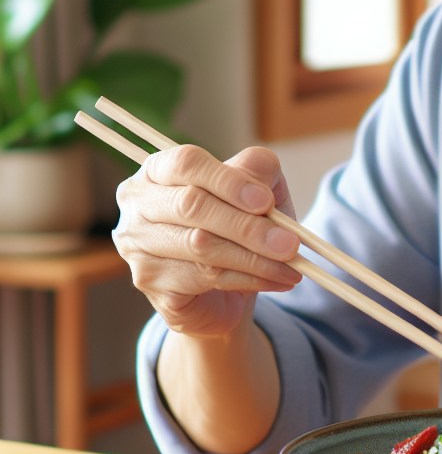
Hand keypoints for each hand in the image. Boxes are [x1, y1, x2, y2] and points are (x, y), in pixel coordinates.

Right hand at [113, 144, 300, 336]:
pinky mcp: (147, 280)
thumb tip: (260, 191)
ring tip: (292, 265)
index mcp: (160, 168)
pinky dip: (248, 279)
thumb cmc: (237, 227)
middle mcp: (138, 202)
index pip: (187, 163)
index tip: (266, 202)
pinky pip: (204, 277)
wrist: (221, 290)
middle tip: (290, 244)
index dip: (228, 181)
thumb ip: (258, 174)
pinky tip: (275, 280)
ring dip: (255, 258)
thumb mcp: (257, 192)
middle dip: (248, 227)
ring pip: (200, 246)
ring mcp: (136, 244)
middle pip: (192, 205)